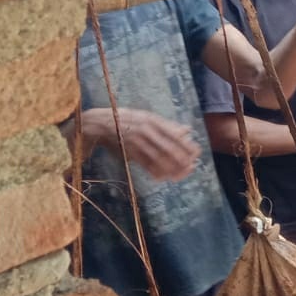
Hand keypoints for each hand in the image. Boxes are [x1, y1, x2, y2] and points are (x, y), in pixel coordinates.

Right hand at [84, 108, 198, 181]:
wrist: (98, 123)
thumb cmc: (127, 120)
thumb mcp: (148, 118)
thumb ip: (168, 126)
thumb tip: (187, 130)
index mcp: (152, 120)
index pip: (174, 134)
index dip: (186, 145)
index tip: (197, 154)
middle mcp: (145, 129)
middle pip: (167, 147)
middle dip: (180, 159)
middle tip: (191, 168)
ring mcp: (135, 141)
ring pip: (156, 157)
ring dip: (169, 168)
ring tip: (179, 175)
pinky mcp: (126, 151)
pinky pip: (143, 163)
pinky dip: (153, 171)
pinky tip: (162, 177)